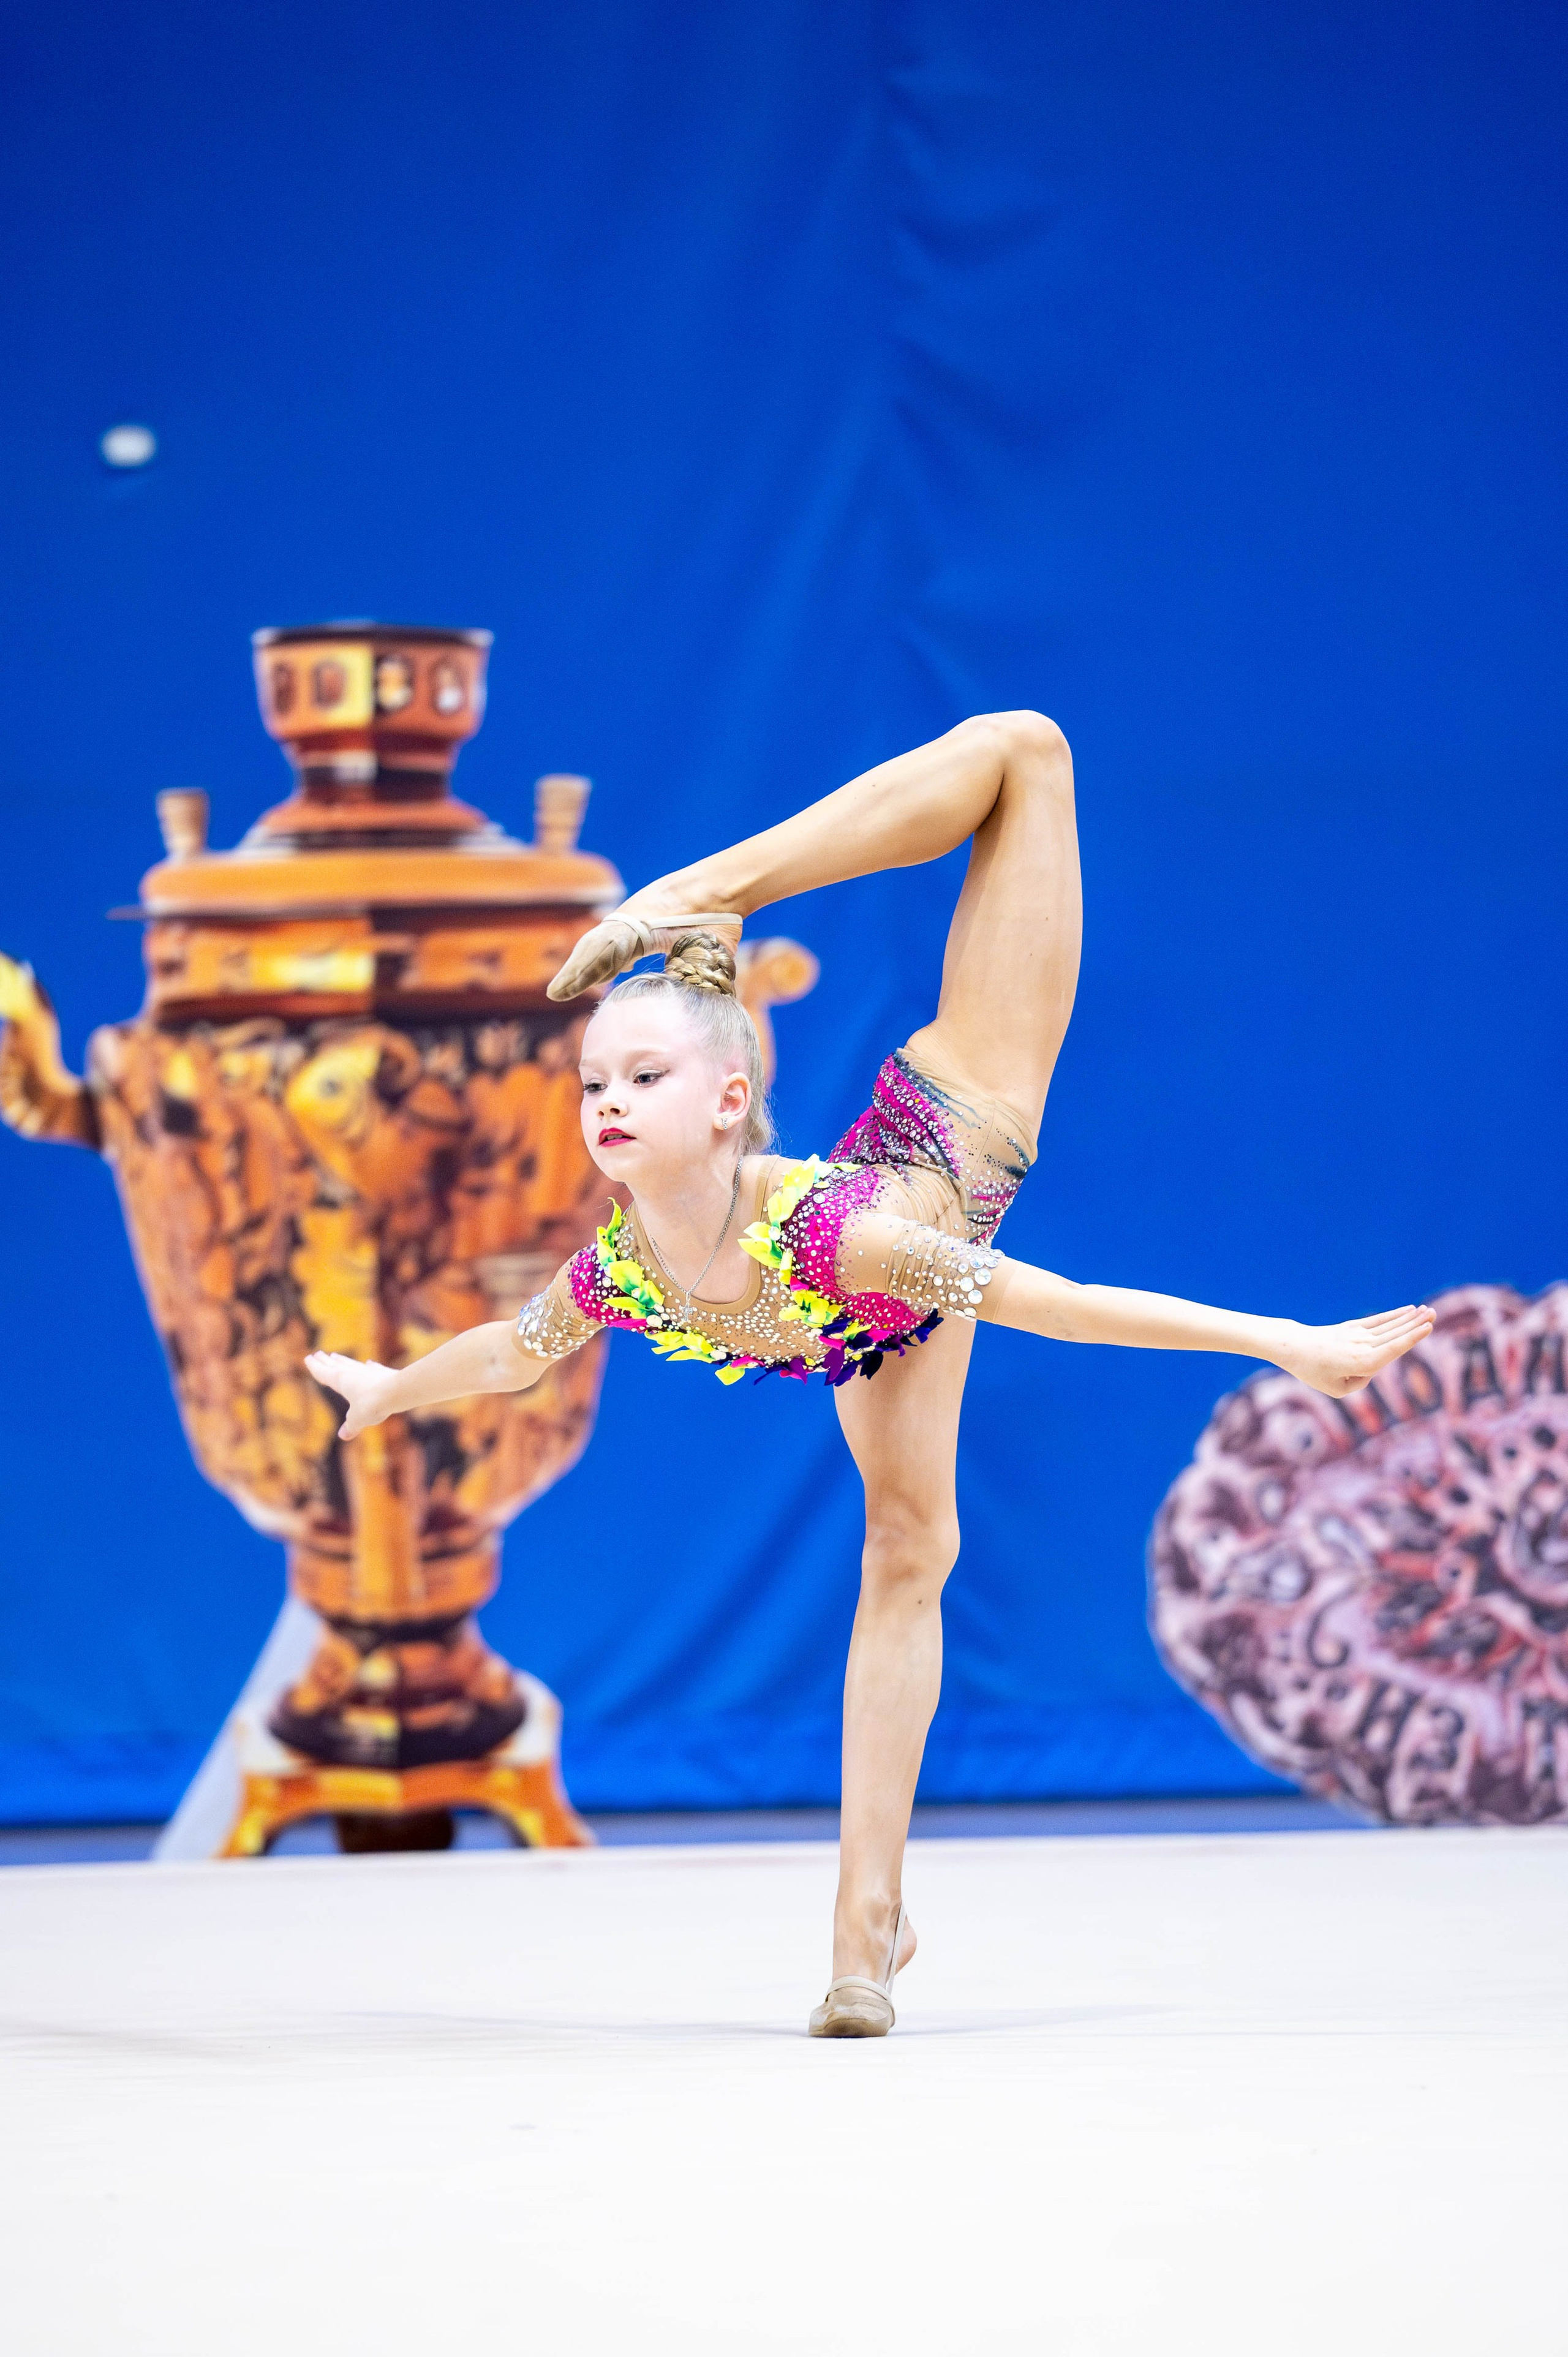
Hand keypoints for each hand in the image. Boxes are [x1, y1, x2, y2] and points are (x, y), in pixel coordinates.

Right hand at [305, 1350, 396, 1438]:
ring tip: (335, 1356)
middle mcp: (353, 1373)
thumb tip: (344, 1435)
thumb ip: (351, 1426)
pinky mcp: (383, 1374)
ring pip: (352, 1364)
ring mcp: (369, 1372)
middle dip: (326, 1361)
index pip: (324, 1373)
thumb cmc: (373, 1404)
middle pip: (336, 1365)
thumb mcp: (358, 1419)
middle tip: (318, 1354)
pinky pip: (373, 1369)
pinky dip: (370, 1367)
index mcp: (341, 1381)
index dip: (315, 1367)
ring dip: (343, 1361)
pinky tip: (369, 1363)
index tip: (308, 1358)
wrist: (398, 1391)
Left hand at [1277, 1304, 1435, 1398]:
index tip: (1428, 1327)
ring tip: (1427, 1309)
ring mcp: (1357, 1335)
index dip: (1412, 1337)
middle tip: (1434, 1312)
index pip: (1393, 1348)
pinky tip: (1407, 1309)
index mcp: (1362, 1363)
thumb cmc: (1313, 1372)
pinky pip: (1377, 1321)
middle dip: (1416, 1323)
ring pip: (1389, 1325)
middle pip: (1395, 1334)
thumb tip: (1371, 1369)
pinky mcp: (1351, 1327)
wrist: (1292, 1347)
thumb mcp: (1337, 1389)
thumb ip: (1360, 1382)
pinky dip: (1393, 1315)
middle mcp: (1362, 1347)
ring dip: (1409, 1317)